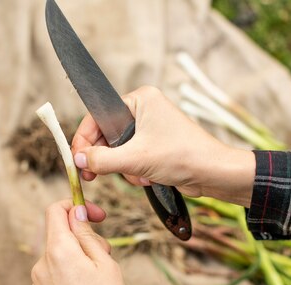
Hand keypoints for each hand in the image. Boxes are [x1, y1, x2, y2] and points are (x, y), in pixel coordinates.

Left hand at [31, 201, 130, 284]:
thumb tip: (76, 214)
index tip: (97, 216)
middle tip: (107, 256)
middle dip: (83, 237)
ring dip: (78, 258)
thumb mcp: (106, 265)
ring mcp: (37, 284)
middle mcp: (40, 265)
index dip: (76, 206)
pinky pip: (54, 276)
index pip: (55, 211)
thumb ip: (88, 235)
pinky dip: (69, 276)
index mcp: (58, 251)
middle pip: (60, 235)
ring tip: (98, 282)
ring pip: (58, 257)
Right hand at [71, 86, 255, 206]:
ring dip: (124, 168)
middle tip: (92, 176)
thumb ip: (102, 160)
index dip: (84, 139)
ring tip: (139, 176)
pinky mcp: (155, 146)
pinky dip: (135, 172)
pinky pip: (131, 159)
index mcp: (140, 100)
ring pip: (118, 151)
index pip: (98, 116)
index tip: (77, 159)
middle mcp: (144, 110)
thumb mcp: (136, 159)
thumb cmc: (182, 156)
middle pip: (106, 135)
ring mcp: (150, 129)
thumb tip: (78, 160)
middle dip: (106, 158)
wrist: (213, 174)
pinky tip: (148, 179)